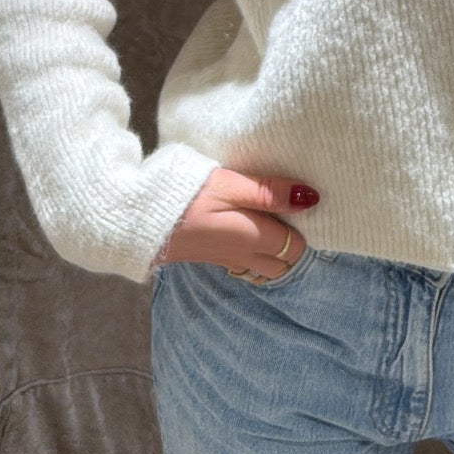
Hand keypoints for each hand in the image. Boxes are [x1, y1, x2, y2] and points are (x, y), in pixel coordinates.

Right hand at [156, 167, 319, 280]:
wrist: (142, 218)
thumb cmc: (189, 195)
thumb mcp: (231, 185)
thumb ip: (270, 193)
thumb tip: (311, 198)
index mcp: (254, 239)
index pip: (295, 246)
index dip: (302, 227)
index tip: (299, 204)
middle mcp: (243, 256)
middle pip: (283, 264)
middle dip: (292, 246)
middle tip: (288, 214)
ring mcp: (225, 261)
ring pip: (264, 268)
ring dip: (274, 252)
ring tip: (272, 222)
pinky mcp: (210, 258)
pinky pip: (245, 265)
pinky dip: (255, 254)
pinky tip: (247, 231)